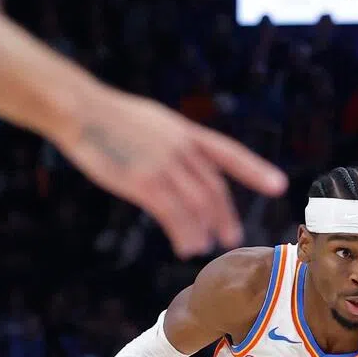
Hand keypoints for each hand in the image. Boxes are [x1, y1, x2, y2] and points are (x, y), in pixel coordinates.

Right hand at [50, 87, 286, 258]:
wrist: (78, 109)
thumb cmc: (110, 117)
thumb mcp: (153, 122)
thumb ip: (175, 145)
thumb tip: (188, 170)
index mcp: (186, 131)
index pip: (229, 153)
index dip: (255, 170)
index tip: (279, 186)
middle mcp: (181, 148)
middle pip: (215, 190)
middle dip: (226, 217)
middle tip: (232, 238)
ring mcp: (165, 165)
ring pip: (197, 207)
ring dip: (205, 231)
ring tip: (204, 247)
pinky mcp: (145, 183)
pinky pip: (174, 216)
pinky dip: (184, 234)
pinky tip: (187, 246)